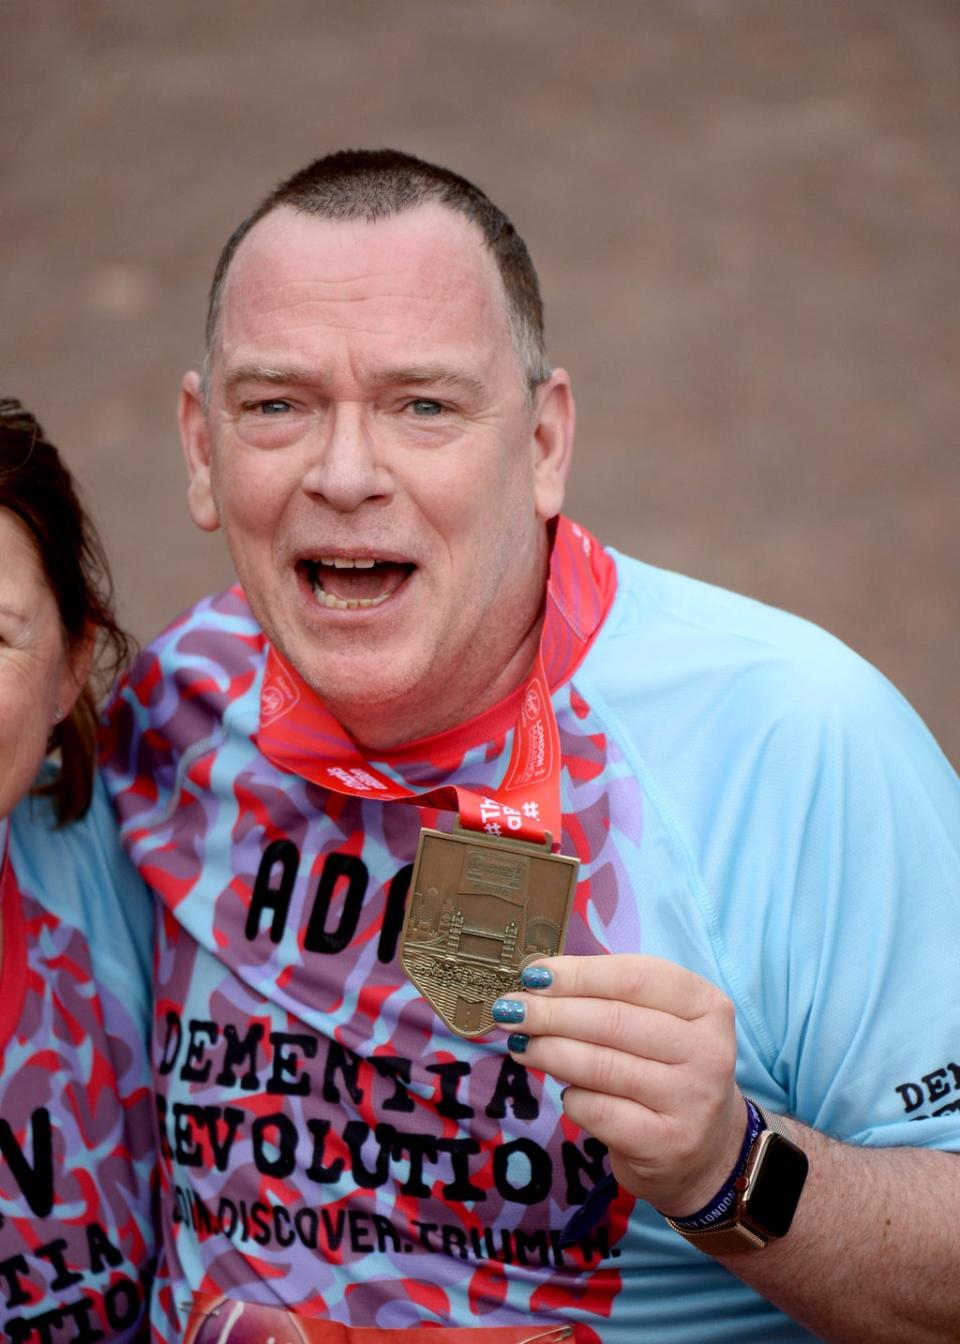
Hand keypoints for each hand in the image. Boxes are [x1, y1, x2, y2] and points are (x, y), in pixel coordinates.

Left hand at [493, 954, 744, 1215]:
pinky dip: (571, 1097)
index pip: (635, 977)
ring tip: (519, 1044)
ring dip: (549, 1051)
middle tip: (510, 1009)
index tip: (534, 974)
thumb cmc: (669, 1073)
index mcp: (707, 1006)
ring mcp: (691, 1100)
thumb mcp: (659, 1025)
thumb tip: (539, 982)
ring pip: (601, 1065)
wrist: (708, 1154)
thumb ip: (612, 999)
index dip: (578, 974)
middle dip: (551, 1012)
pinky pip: (598, 1110)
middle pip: (613, 1020)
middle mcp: (708, 1051)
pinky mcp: (666, 1143)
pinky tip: (564, 1092)